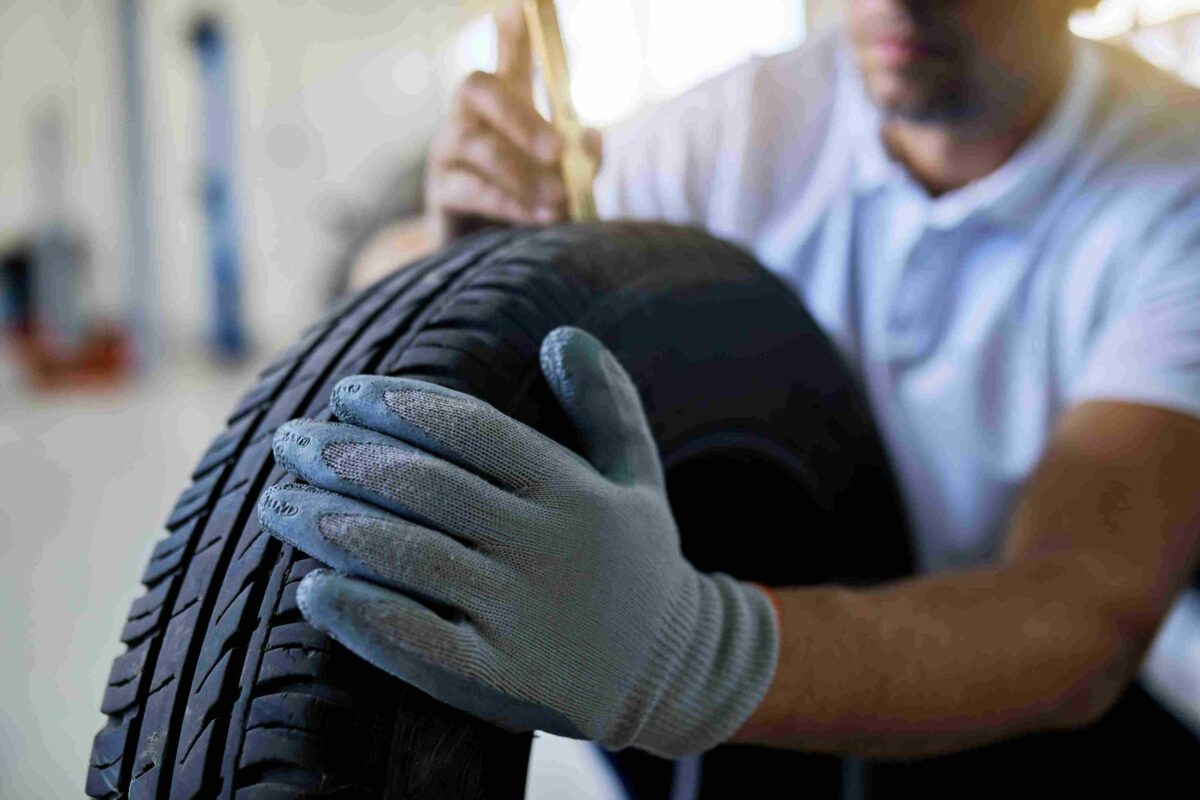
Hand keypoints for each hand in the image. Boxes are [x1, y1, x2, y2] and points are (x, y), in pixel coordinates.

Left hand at [258, 326, 778, 757]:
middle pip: (427, 488)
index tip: (344, 391)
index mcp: (573, 492)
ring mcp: (523, 616)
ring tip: (277, 502)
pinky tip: (311, 589)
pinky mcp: (501, 676)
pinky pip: (420, 642)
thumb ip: (606, 403)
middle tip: (290, 440)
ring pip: (411, 557)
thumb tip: (563, 334)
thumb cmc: (640, 561)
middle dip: (347, 458)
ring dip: (332, 525)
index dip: (401, 405)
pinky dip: (361, 614)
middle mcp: (546, 548)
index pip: (473, 432)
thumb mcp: (638, 475)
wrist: (674, 670)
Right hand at [424, 2, 602, 245]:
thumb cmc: (528, 207)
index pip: (507, 59)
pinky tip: (539, 218)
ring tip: (559, 201)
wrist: (488, 259)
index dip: (515, 34)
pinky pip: (469, 189)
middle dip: (522, 116)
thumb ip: (581, 158)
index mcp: (502, 107)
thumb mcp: (564, 179)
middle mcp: (468, 118)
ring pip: (476, 145)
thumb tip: (591, 139)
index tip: (525, 5)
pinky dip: (509, 203)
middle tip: (559, 151)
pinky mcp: (439, 193)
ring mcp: (447, 152)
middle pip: (478, 88)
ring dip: (521, 173)